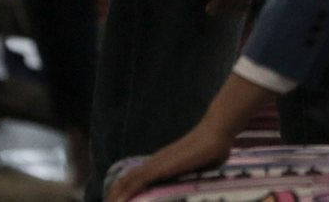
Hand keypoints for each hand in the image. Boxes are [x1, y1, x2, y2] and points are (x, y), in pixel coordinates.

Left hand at [105, 120, 231, 201]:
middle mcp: (153, 163)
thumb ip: (191, 175)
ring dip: (114, 197)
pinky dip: (123, 194)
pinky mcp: (158, 168)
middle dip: (113, 196)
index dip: (121, 191)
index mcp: (160, 163)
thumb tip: (196, 178)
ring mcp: (155, 164)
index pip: (134, 179)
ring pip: (126, 182)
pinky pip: (135, 183)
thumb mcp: (198, 168)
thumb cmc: (212, 150)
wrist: (215, 133)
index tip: (116, 201)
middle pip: (125, 181)